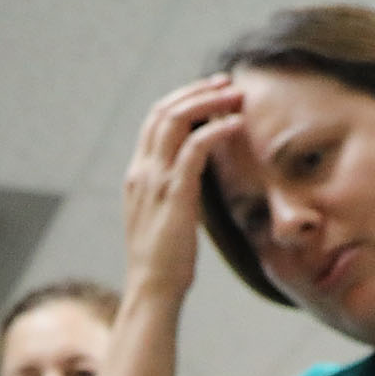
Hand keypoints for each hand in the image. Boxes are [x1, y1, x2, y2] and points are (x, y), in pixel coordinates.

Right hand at [122, 75, 247, 303]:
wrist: (152, 291)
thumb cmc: (164, 264)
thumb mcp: (167, 219)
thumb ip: (176, 192)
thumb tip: (198, 179)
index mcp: (138, 176)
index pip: (154, 122)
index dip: (183, 100)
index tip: (212, 93)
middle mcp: (142, 172)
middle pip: (164, 111)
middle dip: (197, 92)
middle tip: (228, 84)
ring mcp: (155, 181)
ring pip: (177, 120)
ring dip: (209, 102)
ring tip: (236, 97)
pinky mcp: (174, 193)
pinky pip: (195, 147)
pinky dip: (216, 129)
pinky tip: (236, 125)